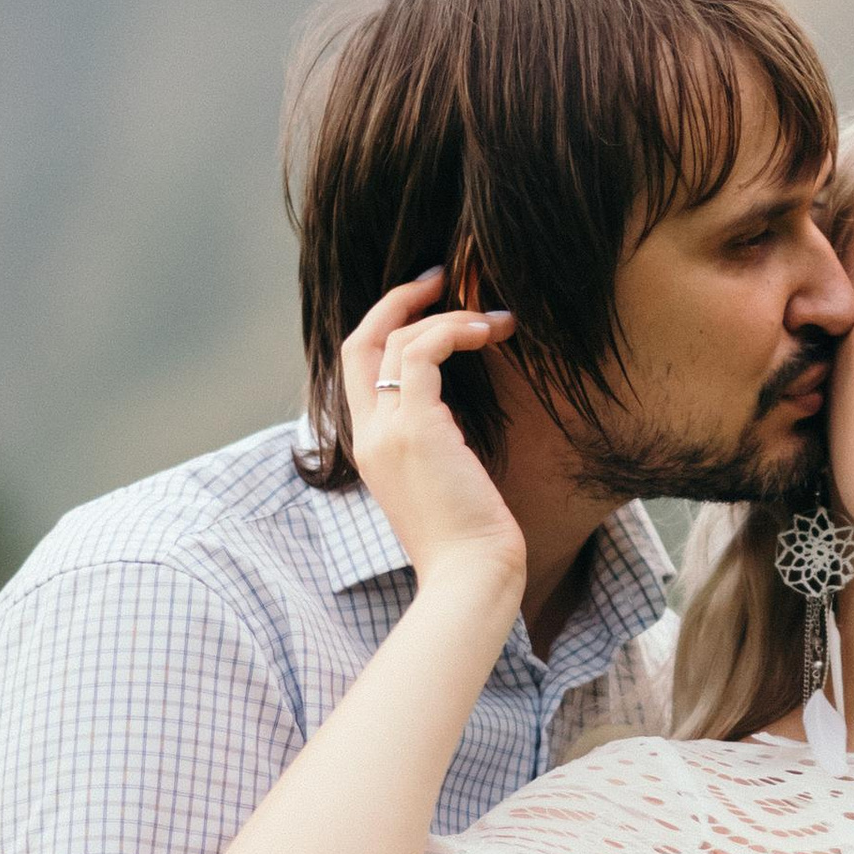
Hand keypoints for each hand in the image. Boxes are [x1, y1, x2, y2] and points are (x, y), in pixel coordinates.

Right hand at [343, 273, 527, 606]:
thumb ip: (440, 443)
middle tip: (442, 276)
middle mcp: (369, 434)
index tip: (429, 303)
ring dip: (446, 317)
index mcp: (372, 448)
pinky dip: (454, 330)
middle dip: (397, 301)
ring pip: (394, 341)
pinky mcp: (415, 428)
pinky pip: (421, 352)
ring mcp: (386, 431)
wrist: (470, 578)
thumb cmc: (471, 541)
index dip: (386, 327)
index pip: (359, 370)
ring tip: (495, 317)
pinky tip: (490, 332)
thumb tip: (462, 413)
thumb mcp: (448, 482)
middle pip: (360, 343)